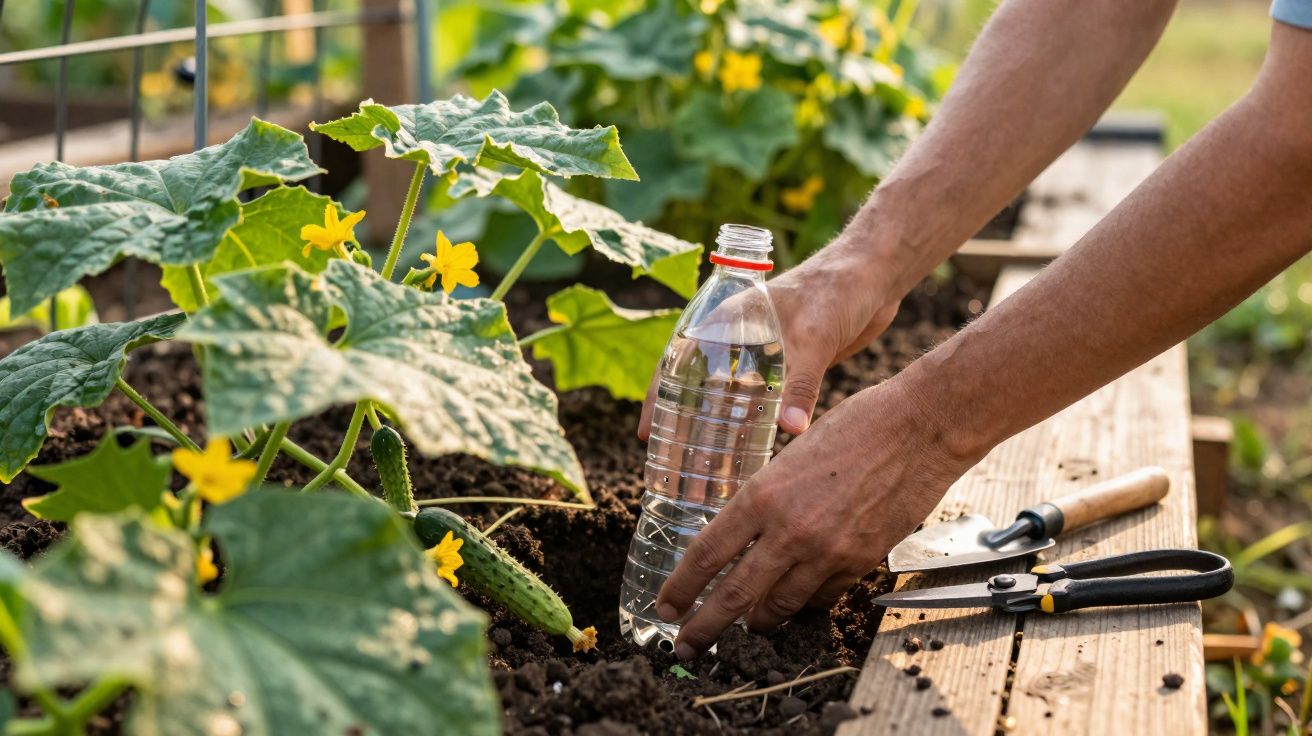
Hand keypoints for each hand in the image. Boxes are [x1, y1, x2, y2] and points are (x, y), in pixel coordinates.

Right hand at [638, 236, 899, 439]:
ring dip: (719, 429)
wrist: (875, 276)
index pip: (678, 362)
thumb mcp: (813, 338)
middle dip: (685, 423)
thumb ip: (801, 384)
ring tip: (706, 469)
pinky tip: (751, 456)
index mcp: (727, 322)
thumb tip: (790, 432)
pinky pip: (764, 404)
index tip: (647, 433)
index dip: (659, 398)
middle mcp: (738, 340)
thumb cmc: (835, 291)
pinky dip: (754, 428)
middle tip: (673, 464)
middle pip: (699, 386)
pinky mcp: (791, 369)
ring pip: (731, 398)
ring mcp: (764, 356)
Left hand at [653, 376, 978, 658]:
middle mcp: (790, 530)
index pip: (708, 553)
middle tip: (685, 645)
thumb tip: (746, 531)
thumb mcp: (792, 453)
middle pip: (733, 595)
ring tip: (747, 626)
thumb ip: (768, 496)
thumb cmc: (858, 425)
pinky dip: (804, 603)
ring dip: (758, 621)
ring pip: (779, 606)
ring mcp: (827, 551)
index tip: (666, 607)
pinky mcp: (860, 562)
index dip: (681, 587)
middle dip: (704, 627)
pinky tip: (797, 601)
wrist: (922, 428)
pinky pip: (821, 598)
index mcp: (764, 494)